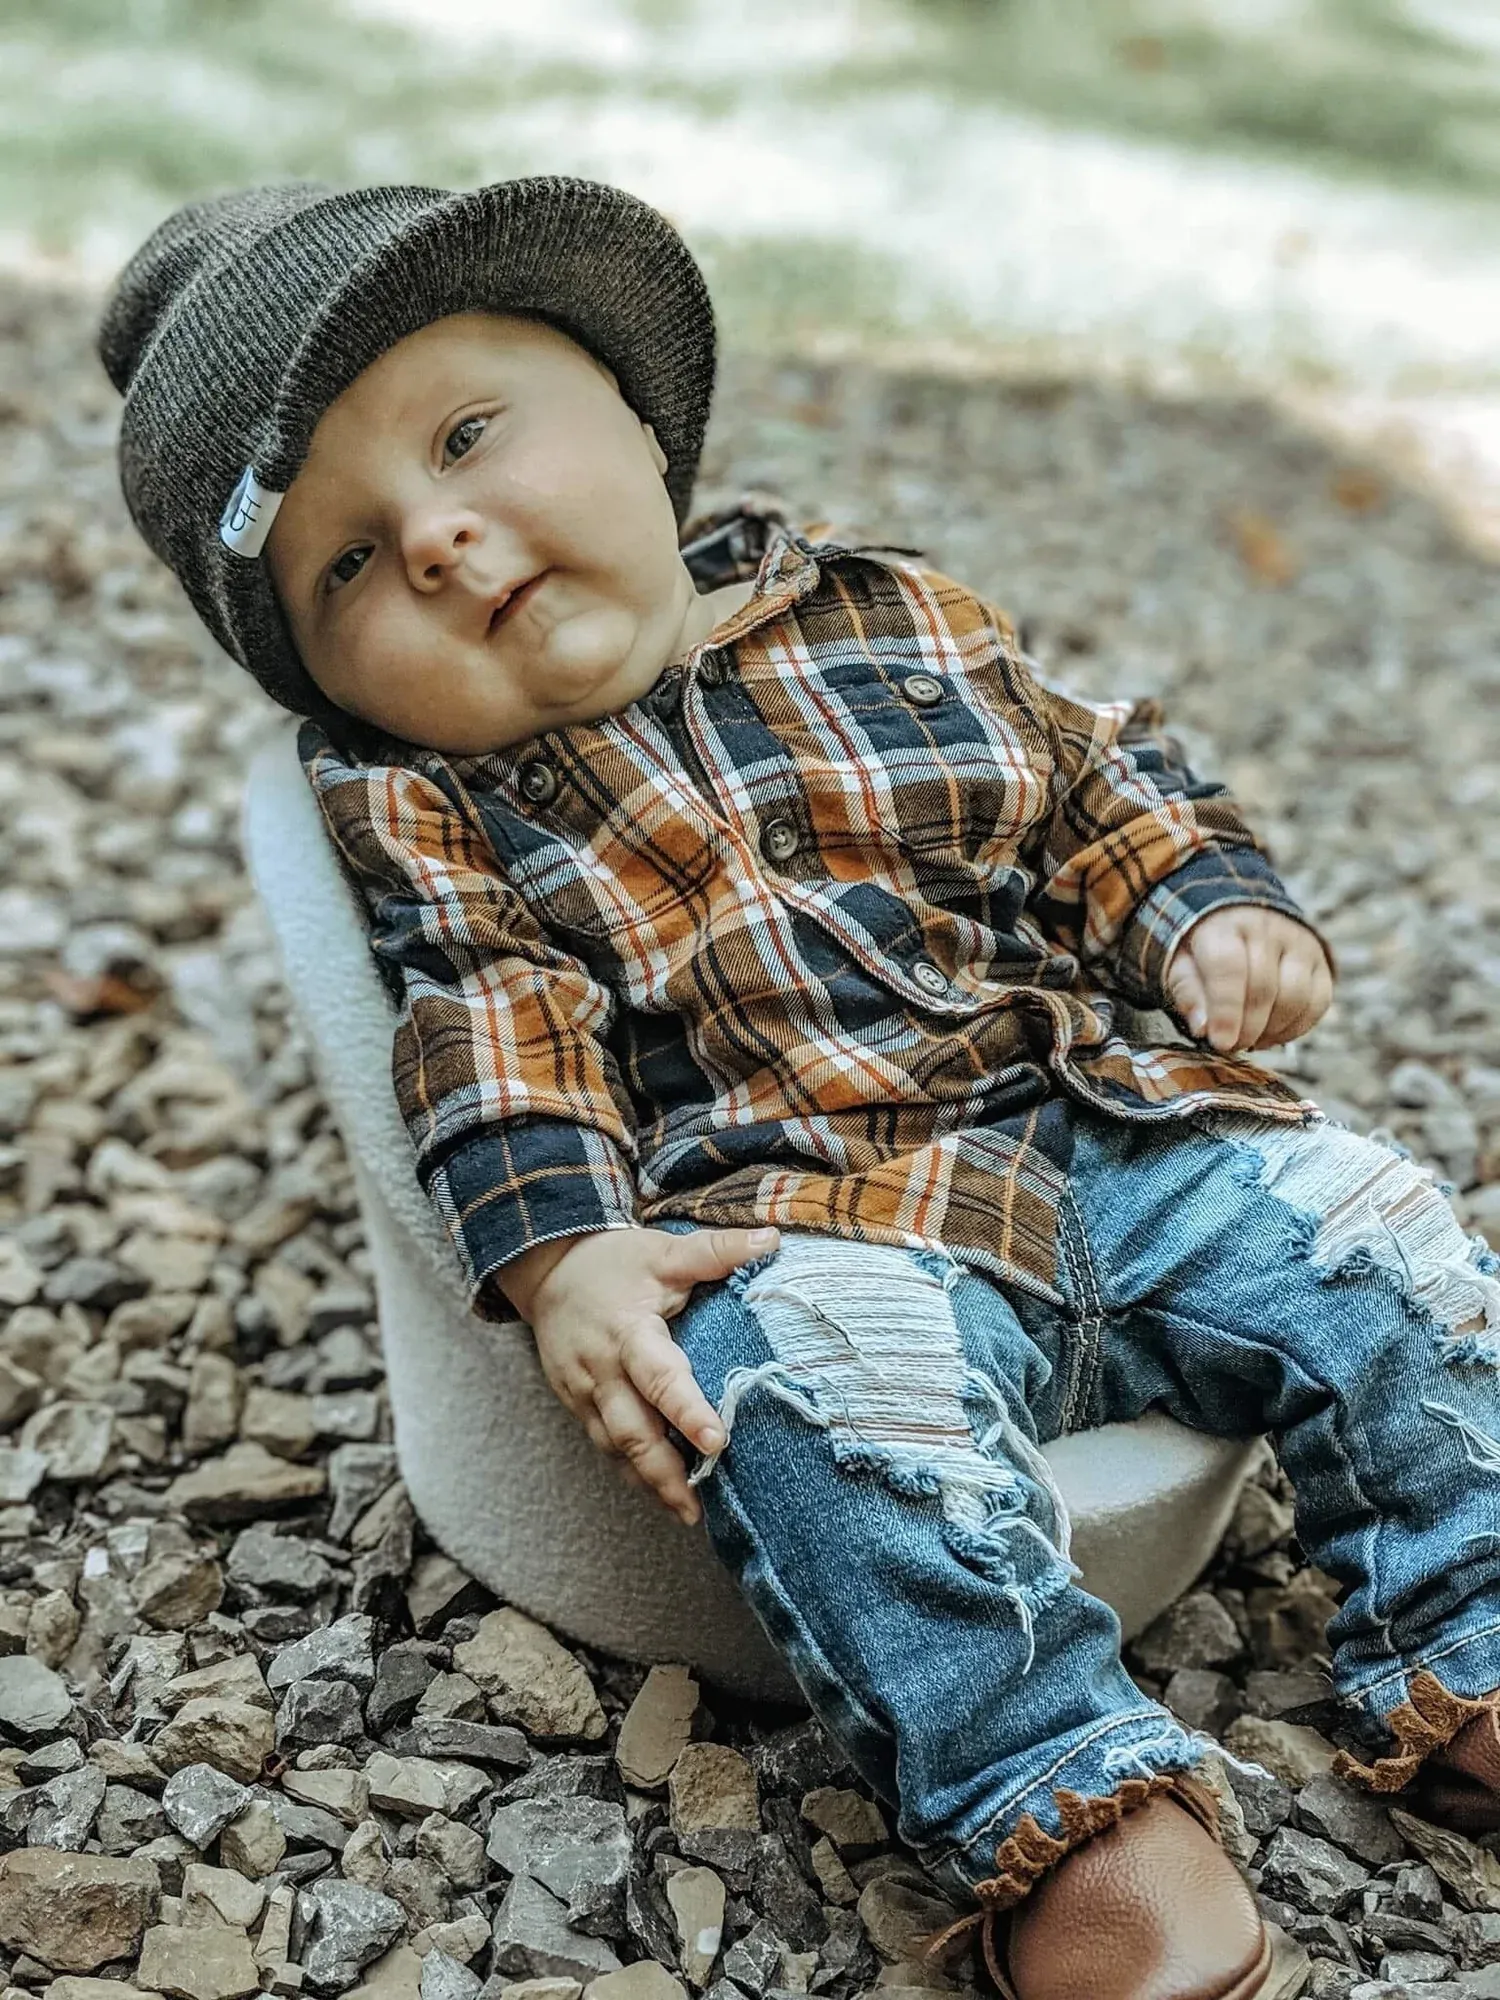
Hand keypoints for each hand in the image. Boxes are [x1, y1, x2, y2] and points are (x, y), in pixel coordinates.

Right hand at [516, 1224, 779, 1526]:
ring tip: (687, 1512)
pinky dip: (632, 1472)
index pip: (659, 1378)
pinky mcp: (577, 1405)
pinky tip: (661, 1493)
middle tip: (697, 1507)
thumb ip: (716, 1251)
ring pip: (616, 1448)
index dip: (687, 1411)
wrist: (547, 1269)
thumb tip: (772, 1239)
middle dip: (664, 1473)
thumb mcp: (663, 1251)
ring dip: (649, 1482)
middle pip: (632, 1432)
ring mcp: (584, 1393)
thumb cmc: (613, 1262)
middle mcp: (601, 1371)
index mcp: (628, 1333)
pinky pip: (605, 1446)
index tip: (717, 1442)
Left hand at [1164, 907, 1331, 1052]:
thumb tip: (1203, 1029)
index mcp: (1224, 927)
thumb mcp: (1183, 966)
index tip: (1220, 1043)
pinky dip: (1296, 1028)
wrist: (1243, 919)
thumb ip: (1189, 994)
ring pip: (1295, 997)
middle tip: (1231, 1046)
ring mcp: (1299, 944)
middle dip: (1247, 1028)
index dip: (1226, 1011)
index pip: (1229, 968)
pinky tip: (1272, 1034)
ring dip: (1272, 1030)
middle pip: (1264, 988)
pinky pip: (1318, 1003)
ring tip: (1250, 1040)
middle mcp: (1267, 929)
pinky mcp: (1321, 961)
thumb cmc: (1207, 951)